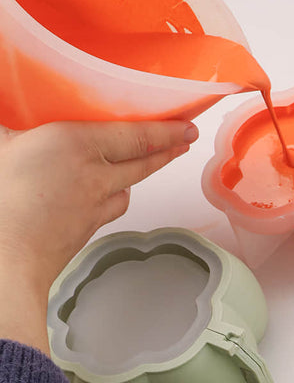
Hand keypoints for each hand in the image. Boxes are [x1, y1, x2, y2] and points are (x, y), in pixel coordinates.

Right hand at [0, 119, 197, 351]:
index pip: (137, 135)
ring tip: (149, 162)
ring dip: (142, 174)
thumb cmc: (1, 200)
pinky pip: (113, 207)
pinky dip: (117, 197)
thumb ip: (17, 130)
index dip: (167, 131)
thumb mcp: (3, 145)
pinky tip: (111, 193)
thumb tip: (17, 125)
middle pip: (143, 162)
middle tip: (184, 139)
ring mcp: (96, 205)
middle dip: (169, 150)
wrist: (4, 256)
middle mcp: (94, 174)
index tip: (186, 125)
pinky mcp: (90, 228)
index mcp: (75, 144)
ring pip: (130, 186)